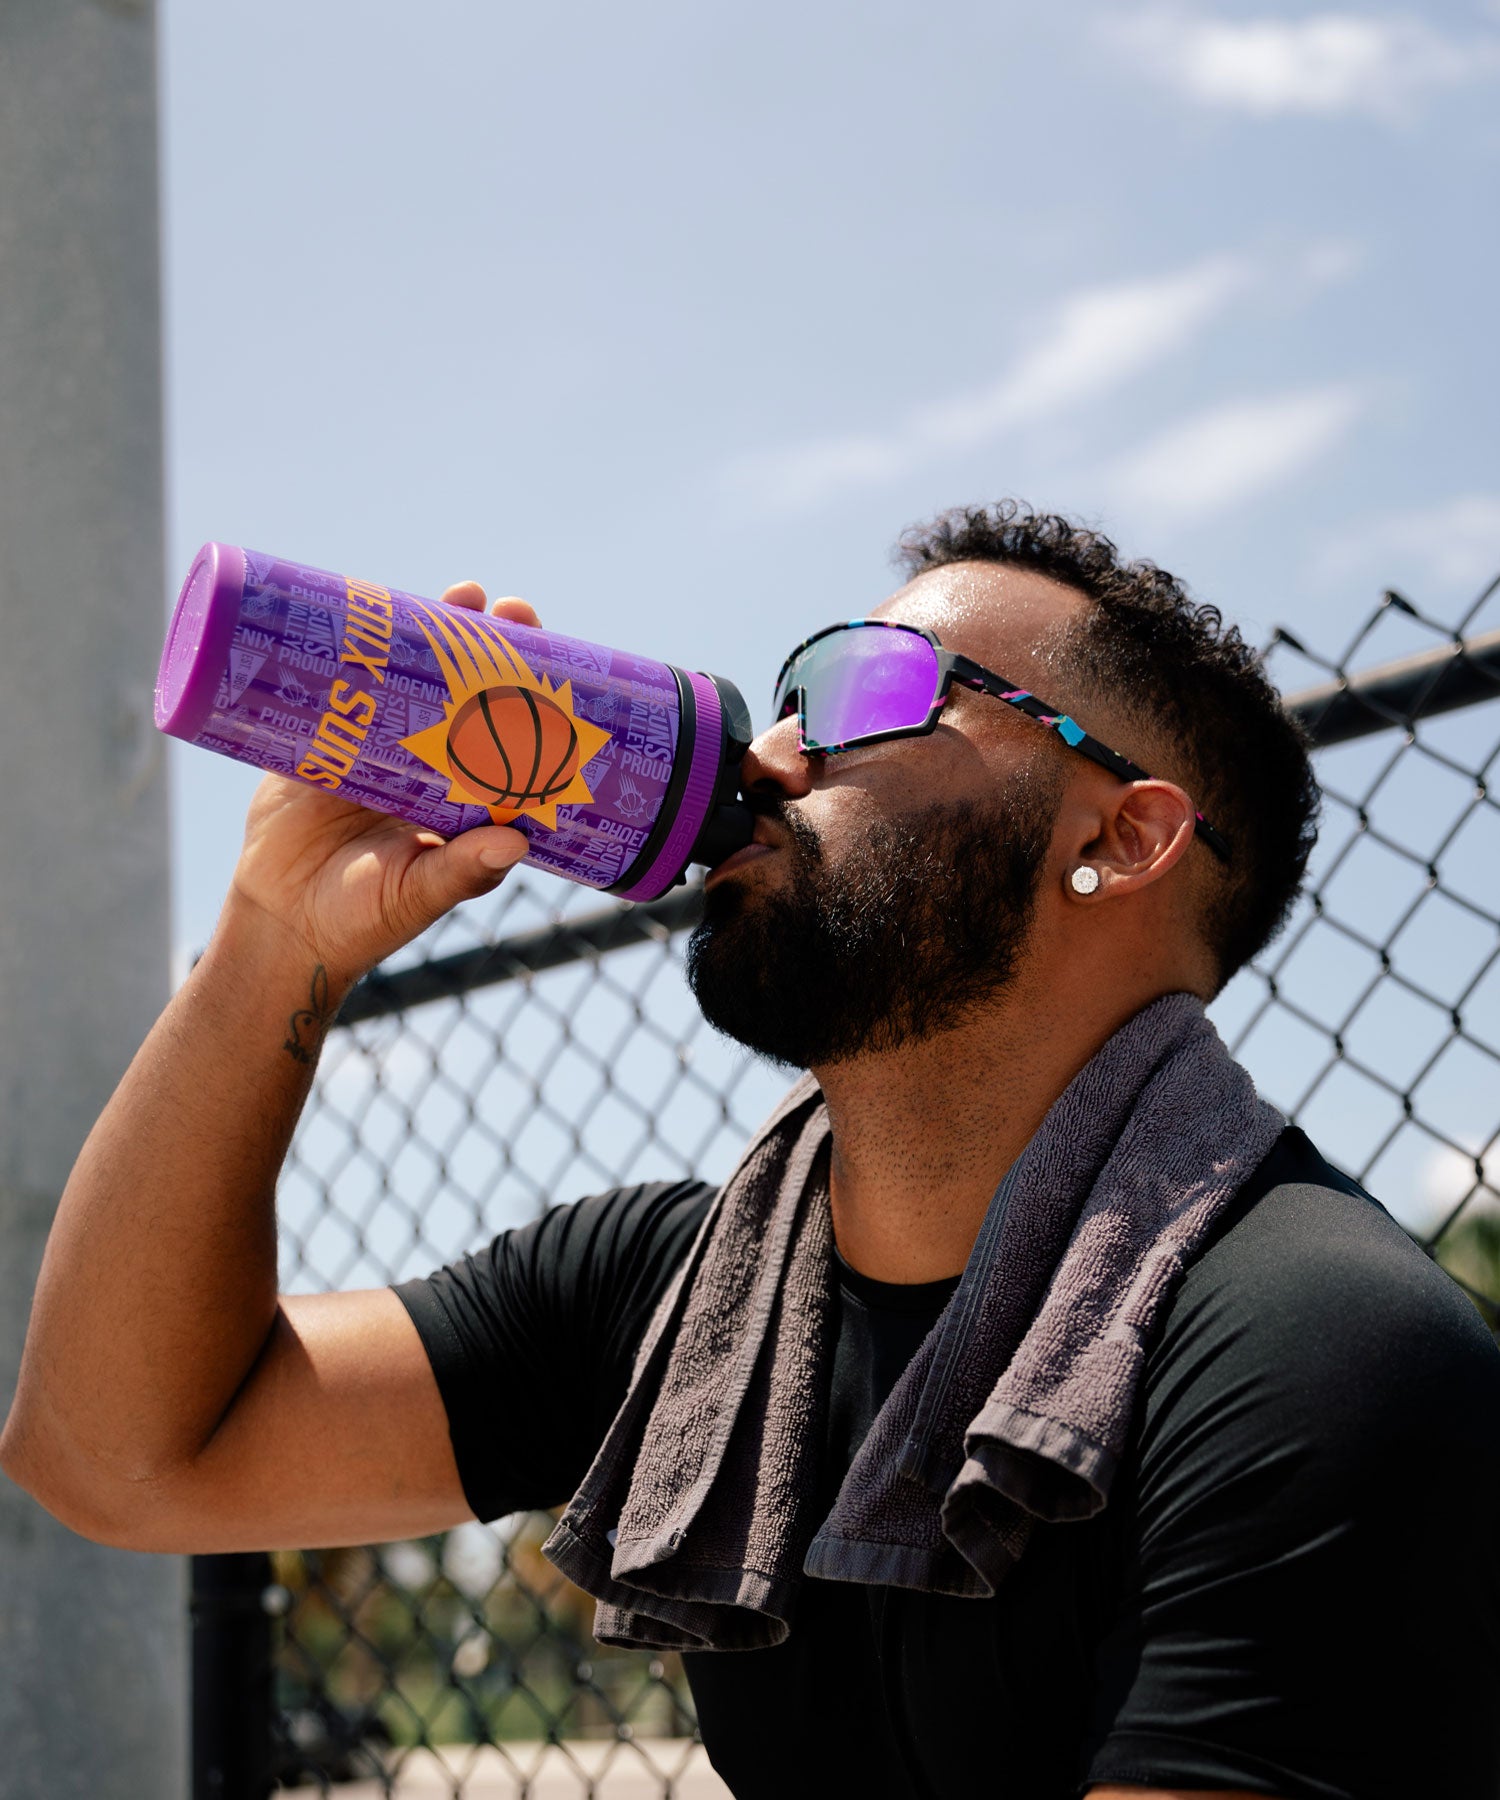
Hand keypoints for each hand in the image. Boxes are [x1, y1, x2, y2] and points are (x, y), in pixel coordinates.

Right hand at [225, 588, 542, 992]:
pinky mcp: (320, 738)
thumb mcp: (416, 895)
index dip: (531, 696)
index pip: (509, 734)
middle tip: (510, 611)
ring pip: (411, 676)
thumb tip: (515, 841)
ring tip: (465, 595)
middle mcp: (426, 763)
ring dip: (436, 632)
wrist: (281, 925)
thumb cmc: (361, 920)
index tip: (554, 661)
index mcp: (463, 797)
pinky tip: (375, 608)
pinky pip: (342, 683)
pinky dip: (358, 647)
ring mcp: (373, 745)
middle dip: (492, 647)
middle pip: (468, 691)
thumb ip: (461, 872)